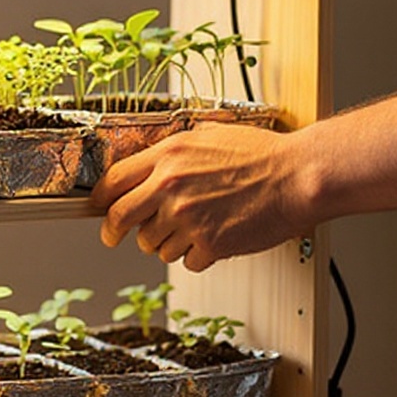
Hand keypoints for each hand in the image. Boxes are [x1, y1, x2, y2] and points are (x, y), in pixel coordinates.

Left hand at [90, 123, 311, 271]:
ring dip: (166, 241)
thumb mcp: (206, 135)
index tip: (98, 207)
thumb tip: (143, 165)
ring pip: (153, 245)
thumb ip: (171, 152)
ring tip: (194, 225)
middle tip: (112, 236)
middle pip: (119, 218)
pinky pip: (184, 261)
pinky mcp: (209, 244)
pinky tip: (214, 237)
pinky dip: (195, 255)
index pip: (112, 181)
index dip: (99, 198)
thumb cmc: (261, 154)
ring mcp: (188, 218)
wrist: (298, 176)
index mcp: (167, 157)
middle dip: (112, 230)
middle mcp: (170, 187)